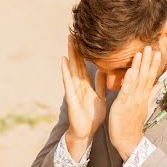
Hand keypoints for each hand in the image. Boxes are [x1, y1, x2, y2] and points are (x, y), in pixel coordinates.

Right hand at [61, 35, 105, 155]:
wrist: (86, 133)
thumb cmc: (92, 117)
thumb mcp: (99, 97)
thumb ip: (100, 84)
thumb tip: (102, 70)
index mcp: (86, 85)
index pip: (85, 66)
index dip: (84, 53)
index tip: (84, 39)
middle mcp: (78, 85)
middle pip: (77, 64)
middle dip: (75, 49)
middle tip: (73, 33)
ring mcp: (73, 90)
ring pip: (71, 70)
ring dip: (70, 55)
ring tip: (68, 42)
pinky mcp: (71, 98)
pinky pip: (68, 82)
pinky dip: (66, 72)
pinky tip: (63, 61)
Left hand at [108, 46, 161, 159]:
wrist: (128, 140)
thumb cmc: (133, 125)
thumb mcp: (144, 108)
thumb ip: (152, 95)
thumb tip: (160, 85)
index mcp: (144, 96)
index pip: (150, 77)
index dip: (153, 64)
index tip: (157, 52)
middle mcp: (140, 97)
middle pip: (146, 76)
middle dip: (148, 61)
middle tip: (151, 47)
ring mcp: (133, 100)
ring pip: (137, 80)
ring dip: (139, 66)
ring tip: (142, 53)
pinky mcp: (123, 105)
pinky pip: (127, 90)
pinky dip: (129, 80)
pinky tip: (131, 70)